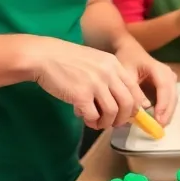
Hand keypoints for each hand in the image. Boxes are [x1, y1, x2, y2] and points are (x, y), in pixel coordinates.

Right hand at [28, 37, 148, 130]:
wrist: (44, 56)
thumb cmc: (68, 60)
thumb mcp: (96, 62)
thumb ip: (110, 77)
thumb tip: (121, 100)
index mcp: (114, 65)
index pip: (135, 90)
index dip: (135, 106)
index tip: (128, 114)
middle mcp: (109, 74)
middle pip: (128, 103)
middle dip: (123, 118)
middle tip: (114, 123)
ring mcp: (95, 84)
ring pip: (112, 112)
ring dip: (106, 122)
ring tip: (97, 123)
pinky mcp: (81, 95)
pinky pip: (93, 115)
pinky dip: (91, 121)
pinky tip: (85, 118)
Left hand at [114, 37, 177, 125]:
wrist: (131, 51)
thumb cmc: (127, 60)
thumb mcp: (126, 73)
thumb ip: (134, 89)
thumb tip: (145, 107)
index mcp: (158, 68)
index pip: (164, 87)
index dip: (163, 103)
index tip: (158, 117)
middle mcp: (168, 74)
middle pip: (172, 94)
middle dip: (167, 111)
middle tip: (159, 126)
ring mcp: (171, 79)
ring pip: (173, 98)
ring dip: (168, 112)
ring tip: (159, 125)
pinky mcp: (169, 86)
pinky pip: (170, 99)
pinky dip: (166, 109)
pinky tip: (160, 119)